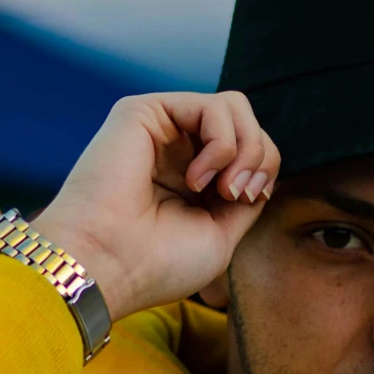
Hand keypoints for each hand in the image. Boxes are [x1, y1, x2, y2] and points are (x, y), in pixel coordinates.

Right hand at [33, 92, 278, 322]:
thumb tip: (260, 169)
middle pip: (248, 123)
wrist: (109, 266)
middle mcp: (177, 149)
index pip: (252, 149)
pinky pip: (213, 107)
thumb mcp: (221, 234)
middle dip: (259, 158)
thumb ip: (246, 197)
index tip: (246, 202)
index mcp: (194, 177)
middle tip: (234, 195)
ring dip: (244, 150)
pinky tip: (195, 179)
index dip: (264, 171)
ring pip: (235, 107)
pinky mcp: (144, 112)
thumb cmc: (156, 263)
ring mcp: (161, 129)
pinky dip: (221, 144)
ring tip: (218, 187)